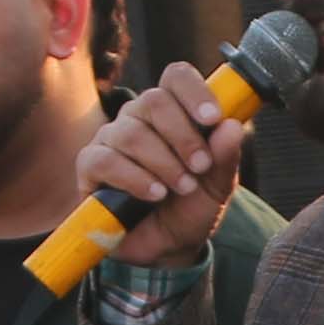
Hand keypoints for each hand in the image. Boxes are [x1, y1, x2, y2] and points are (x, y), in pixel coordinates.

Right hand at [75, 66, 251, 272]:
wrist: (168, 247)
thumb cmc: (191, 207)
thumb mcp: (218, 186)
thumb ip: (225, 157)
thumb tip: (233, 126)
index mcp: (172, 112)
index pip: (176, 77)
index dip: (194, 91)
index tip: (213, 118)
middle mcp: (138, 117)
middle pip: (154, 101)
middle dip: (183, 136)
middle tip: (200, 167)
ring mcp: (111, 139)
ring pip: (132, 133)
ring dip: (163, 163)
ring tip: (181, 188)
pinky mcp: (90, 166)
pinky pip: (106, 160)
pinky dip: (135, 178)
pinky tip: (154, 194)